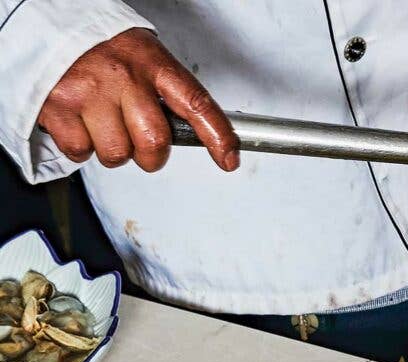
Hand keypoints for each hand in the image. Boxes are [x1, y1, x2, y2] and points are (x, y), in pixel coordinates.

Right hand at [37, 28, 238, 172]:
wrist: (48, 26)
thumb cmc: (103, 49)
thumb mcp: (144, 58)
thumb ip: (168, 94)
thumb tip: (197, 134)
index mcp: (152, 63)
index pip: (196, 103)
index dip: (217, 136)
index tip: (229, 159)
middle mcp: (123, 77)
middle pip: (154, 143)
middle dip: (152, 157)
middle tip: (142, 145)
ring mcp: (89, 92)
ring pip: (117, 154)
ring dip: (114, 151)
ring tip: (104, 124)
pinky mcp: (58, 107)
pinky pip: (81, 152)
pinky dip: (81, 146)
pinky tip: (80, 122)